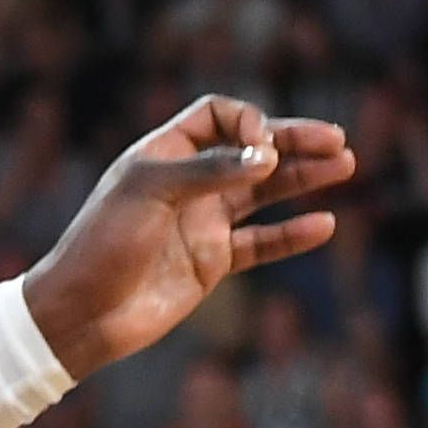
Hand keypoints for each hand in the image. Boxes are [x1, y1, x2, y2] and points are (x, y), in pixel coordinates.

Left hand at [23, 96, 354, 377]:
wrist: (83, 311)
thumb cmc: (102, 243)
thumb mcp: (148, 193)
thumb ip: (208, 171)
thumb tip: (265, 154)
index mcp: (161, 154)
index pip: (215, 116)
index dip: (247, 120)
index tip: (262, 144)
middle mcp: (186, 184)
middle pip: (248, 151)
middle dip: (291, 141)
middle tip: (337, 141)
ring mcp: (200, 222)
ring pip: (262, 192)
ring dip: (301, 178)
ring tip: (344, 165)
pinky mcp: (211, 261)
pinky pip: (261, 242)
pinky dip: (292, 234)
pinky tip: (323, 224)